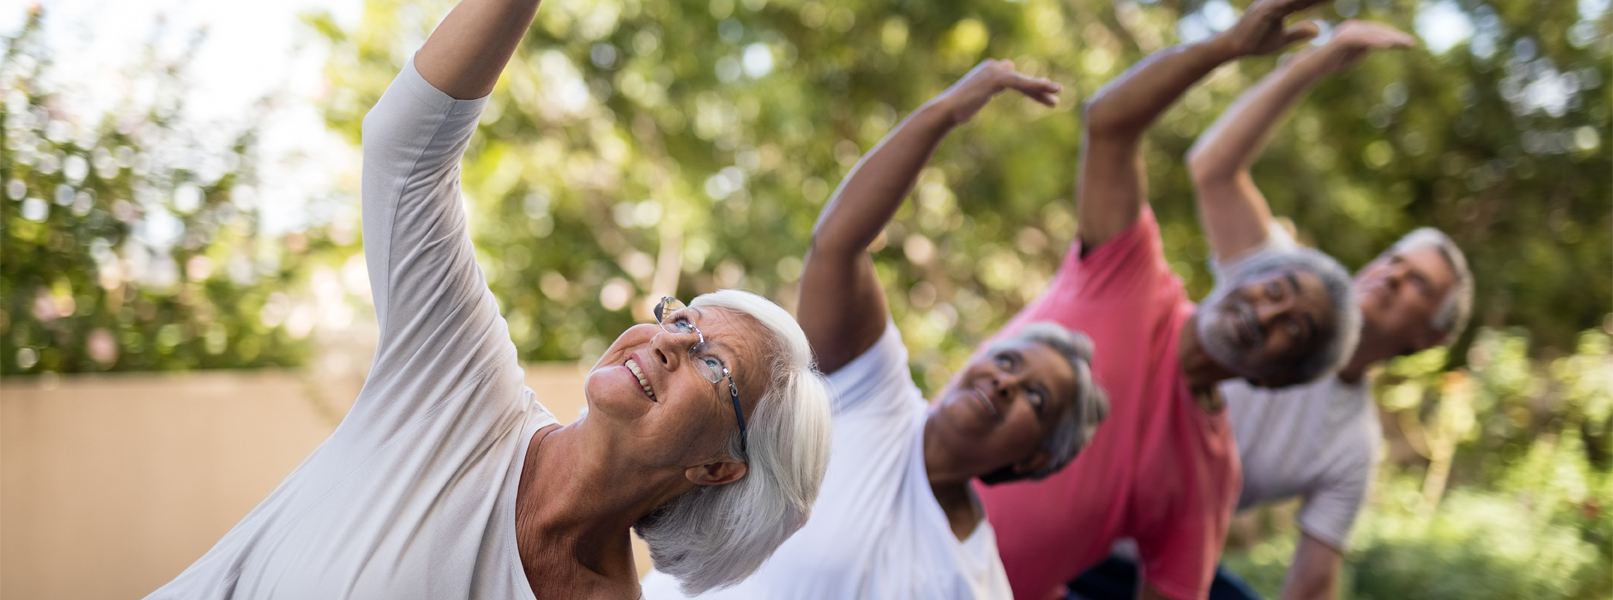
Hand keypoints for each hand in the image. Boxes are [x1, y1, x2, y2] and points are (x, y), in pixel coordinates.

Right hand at [935, 59, 1060, 125]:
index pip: (1015, 78)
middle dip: (1039, 89)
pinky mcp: (995, 79)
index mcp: (988, 70)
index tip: (1046, 100)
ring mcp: (993, 71)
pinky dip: (1033, 85)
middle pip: (1021, 78)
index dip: (1032, 90)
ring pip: (1023, 80)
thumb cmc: (957, 110)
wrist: (944, 111)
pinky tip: (1046, 87)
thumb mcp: (976, 97)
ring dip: (1042, 88)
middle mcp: (992, 67)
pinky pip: (1019, 82)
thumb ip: (987, 90)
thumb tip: (993, 89)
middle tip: (1057, 96)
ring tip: (1058, 93)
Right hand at [1216, 0, 1331, 56]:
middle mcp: (1277, 1)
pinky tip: (1309, 2)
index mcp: (1282, 7)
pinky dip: (1296, 2)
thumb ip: (1298, 33)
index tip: (1336, 0)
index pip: (1306, 1)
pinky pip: (1284, 3)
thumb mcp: (1281, 40)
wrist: (1233, 47)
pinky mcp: (1265, 9)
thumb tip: (1318, 29)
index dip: (1321, 0)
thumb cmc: (1254, 43)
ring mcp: (1270, 3)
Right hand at [1311, 20, 1414, 71]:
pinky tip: (1389, 46)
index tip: (1408, 44)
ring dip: (1390, 40)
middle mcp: (1353, 26)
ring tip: (1404, 45)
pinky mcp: (1344, 39)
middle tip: (1412, 44)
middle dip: (1396, 37)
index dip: (1394, 37)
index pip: (1379, 32)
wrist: (1313, 67)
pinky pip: (1364, 40)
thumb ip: (1368, 48)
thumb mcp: (1356, 55)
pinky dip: (1377, 42)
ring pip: (1374, 34)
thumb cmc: (1333, 63)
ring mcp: (1348, 31)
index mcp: (1356, 29)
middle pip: (1379, 31)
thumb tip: (1382, 45)